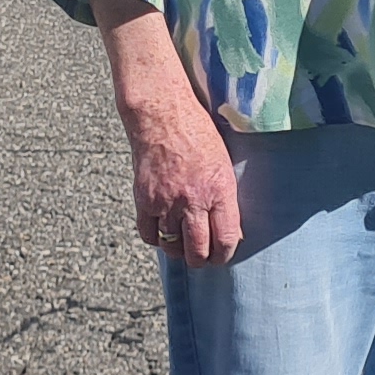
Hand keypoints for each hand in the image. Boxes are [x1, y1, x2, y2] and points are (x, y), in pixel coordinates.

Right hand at [121, 82, 244, 264]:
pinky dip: (156, 238)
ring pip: (172, 246)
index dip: (224, 255)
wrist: (162, 115)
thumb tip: (229, 231)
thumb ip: (226, 199)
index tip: (221, 255)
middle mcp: (193, 201)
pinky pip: (149, 234)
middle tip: (201, 256)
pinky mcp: (145, 199)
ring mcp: (167, 202)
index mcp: (219, 191)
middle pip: (197, 251)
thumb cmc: (198, 134)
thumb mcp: (223, 165)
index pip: (225, 240)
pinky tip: (162, 230)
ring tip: (181, 243)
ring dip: (177, 250)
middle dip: (201, 259)